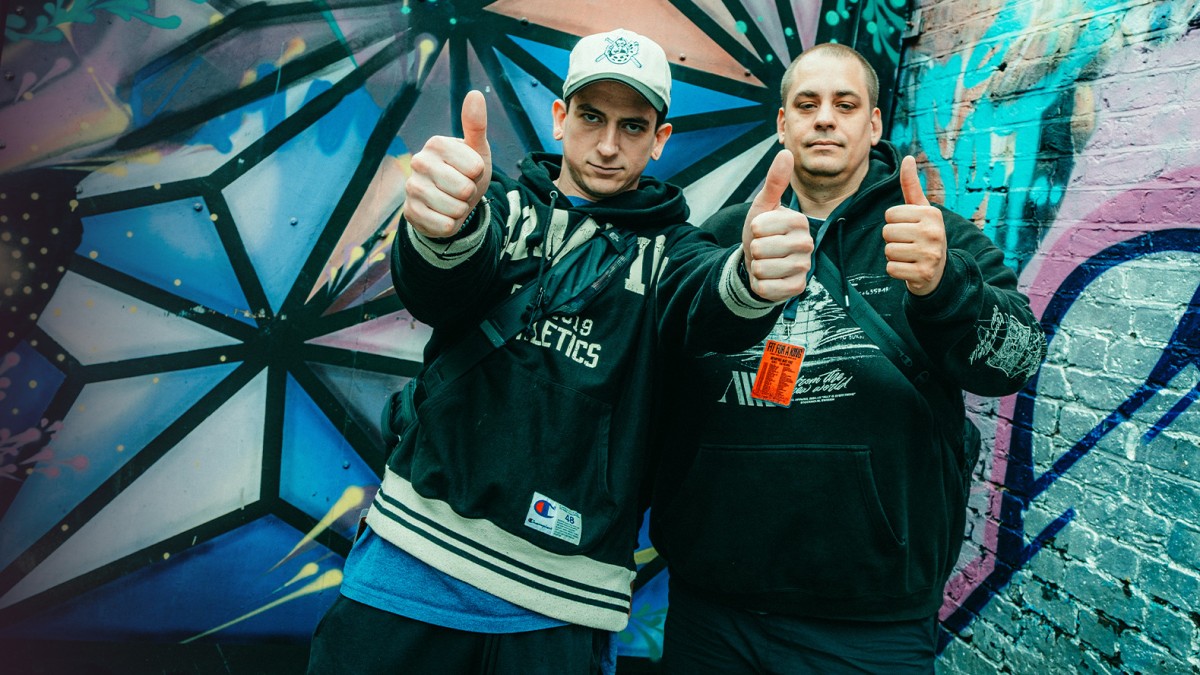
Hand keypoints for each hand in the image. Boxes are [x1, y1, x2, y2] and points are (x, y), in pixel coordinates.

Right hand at [403, 90, 492, 237]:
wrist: (450, 202)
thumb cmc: (466, 172)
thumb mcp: (477, 150)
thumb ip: (476, 125)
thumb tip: (474, 94)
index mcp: (436, 143)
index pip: (475, 167)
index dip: (478, 174)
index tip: (470, 171)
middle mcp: (419, 162)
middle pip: (464, 189)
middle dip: (470, 194)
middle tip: (461, 188)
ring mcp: (411, 188)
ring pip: (454, 209)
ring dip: (461, 210)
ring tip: (453, 201)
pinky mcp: (410, 212)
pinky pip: (444, 226)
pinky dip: (451, 225)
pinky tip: (443, 215)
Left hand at [741, 149, 812, 301]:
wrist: (760, 263)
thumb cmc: (763, 234)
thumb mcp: (763, 206)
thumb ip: (774, 182)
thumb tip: (785, 152)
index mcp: (800, 221)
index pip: (762, 225)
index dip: (754, 229)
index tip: (762, 230)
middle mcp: (807, 243)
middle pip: (761, 248)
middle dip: (754, 250)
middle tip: (762, 249)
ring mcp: (804, 267)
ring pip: (763, 268)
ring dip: (756, 267)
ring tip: (765, 263)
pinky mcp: (798, 288)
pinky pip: (767, 287)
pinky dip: (759, 284)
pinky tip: (768, 278)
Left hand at [882, 155, 945, 295]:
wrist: (938, 271)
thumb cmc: (924, 234)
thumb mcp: (921, 209)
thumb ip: (911, 185)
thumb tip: (908, 158)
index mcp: (931, 213)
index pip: (890, 214)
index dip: (894, 222)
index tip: (909, 227)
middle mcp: (933, 232)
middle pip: (887, 232)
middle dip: (892, 239)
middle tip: (908, 243)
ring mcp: (930, 254)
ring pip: (888, 251)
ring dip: (893, 255)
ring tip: (909, 254)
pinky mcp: (923, 274)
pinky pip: (891, 269)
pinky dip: (896, 270)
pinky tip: (909, 267)